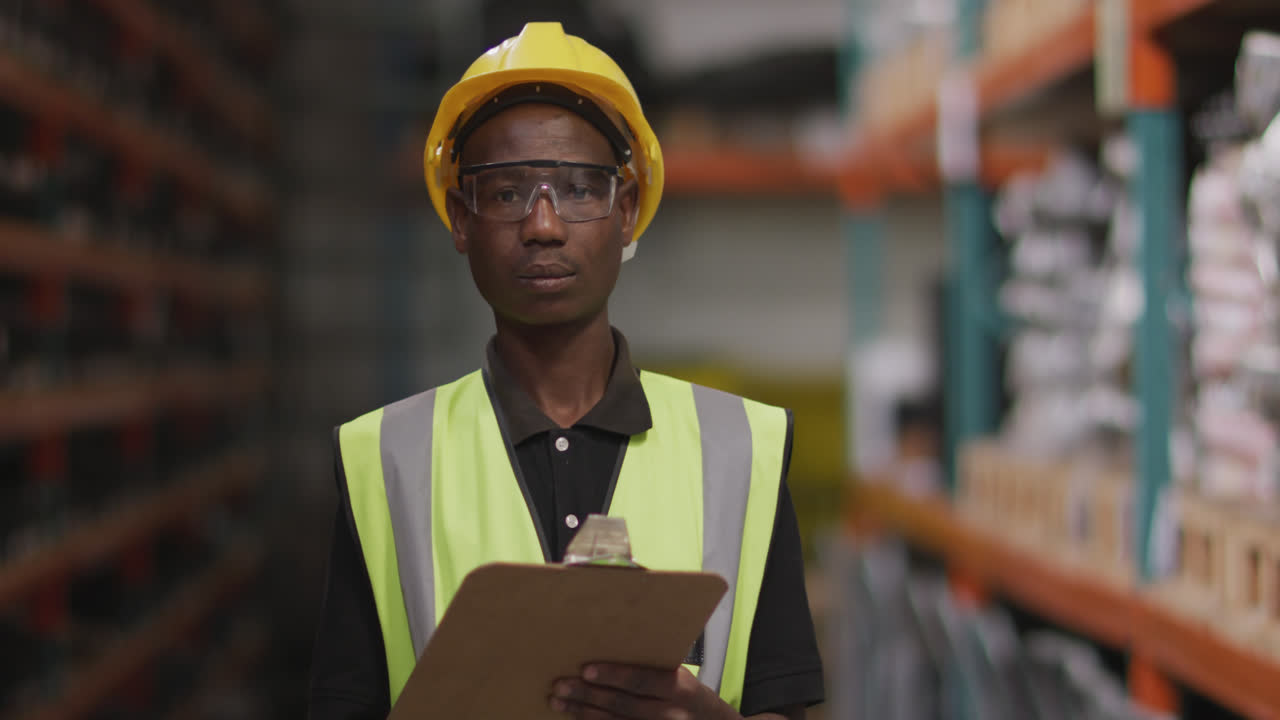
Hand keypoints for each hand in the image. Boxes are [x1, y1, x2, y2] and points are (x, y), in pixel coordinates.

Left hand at [548, 663, 739, 719]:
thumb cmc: (693, 699)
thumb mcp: (682, 680)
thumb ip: (652, 671)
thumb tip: (608, 652)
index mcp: (679, 688)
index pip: (640, 681)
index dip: (612, 675)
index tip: (586, 669)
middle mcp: (669, 713)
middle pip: (620, 705)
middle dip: (586, 695)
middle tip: (559, 686)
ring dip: (582, 713)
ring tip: (558, 702)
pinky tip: (577, 719)